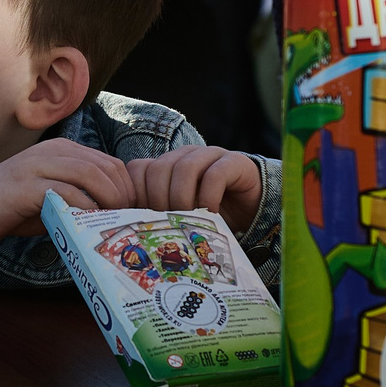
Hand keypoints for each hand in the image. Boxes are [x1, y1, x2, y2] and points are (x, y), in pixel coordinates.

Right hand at [0, 138, 135, 251]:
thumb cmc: (9, 207)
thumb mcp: (50, 197)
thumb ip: (77, 197)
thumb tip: (112, 215)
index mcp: (60, 150)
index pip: (109, 163)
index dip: (126, 188)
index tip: (129, 214)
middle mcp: (52, 151)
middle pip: (105, 167)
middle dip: (123, 196)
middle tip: (125, 222)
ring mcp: (39, 166)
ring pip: (91, 175)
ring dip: (109, 202)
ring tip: (111, 224)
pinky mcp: (27, 186)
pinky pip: (68, 193)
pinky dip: (85, 210)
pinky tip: (87, 225)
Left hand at [124, 146, 264, 238]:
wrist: (254, 208)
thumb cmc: (212, 215)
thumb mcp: (181, 216)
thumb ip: (159, 215)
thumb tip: (131, 231)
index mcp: (167, 164)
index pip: (138, 169)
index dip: (136, 194)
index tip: (143, 220)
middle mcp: (185, 155)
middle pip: (158, 168)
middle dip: (158, 199)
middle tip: (167, 223)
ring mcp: (210, 155)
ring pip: (185, 168)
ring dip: (181, 198)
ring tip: (187, 219)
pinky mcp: (234, 162)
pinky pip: (214, 174)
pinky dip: (208, 197)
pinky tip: (210, 214)